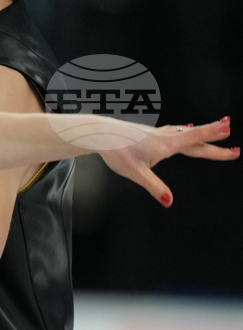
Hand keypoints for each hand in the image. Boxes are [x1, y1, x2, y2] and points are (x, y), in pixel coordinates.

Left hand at [99, 117, 237, 206]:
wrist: (99, 133)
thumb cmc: (116, 150)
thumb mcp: (135, 173)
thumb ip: (154, 186)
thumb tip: (169, 201)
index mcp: (166, 144)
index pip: (195, 140)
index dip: (213, 135)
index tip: (229, 129)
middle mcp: (165, 136)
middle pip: (195, 139)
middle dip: (215, 142)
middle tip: (234, 148)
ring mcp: (157, 133)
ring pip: (185, 134)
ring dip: (202, 135)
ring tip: (216, 134)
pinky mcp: (149, 133)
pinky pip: (174, 132)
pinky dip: (185, 132)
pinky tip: (182, 131)